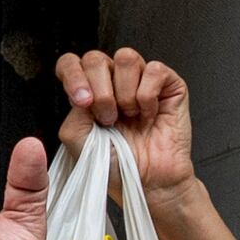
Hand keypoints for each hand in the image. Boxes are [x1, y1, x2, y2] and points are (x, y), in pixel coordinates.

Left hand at [55, 48, 200, 196]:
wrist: (147, 182)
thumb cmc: (116, 165)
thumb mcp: (80, 142)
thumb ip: (74, 113)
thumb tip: (84, 91)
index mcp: (88, 92)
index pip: (71, 63)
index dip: (73, 75)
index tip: (82, 102)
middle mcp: (112, 83)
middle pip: (95, 58)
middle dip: (100, 90)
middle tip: (108, 118)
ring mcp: (140, 81)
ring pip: (126, 57)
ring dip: (124, 92)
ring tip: (129, 116)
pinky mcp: (168, 85)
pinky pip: (154, 69)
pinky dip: (148, 95)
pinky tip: (149, 114)